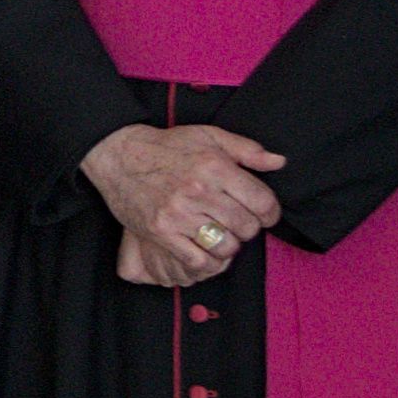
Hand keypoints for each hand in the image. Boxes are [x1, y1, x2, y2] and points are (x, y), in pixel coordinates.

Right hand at [82, 121, 288, 281]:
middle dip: (248, 228)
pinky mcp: (160, 232)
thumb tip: (279, 162)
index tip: (264, 215)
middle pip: (246, 227)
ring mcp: (178, 214)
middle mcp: (198, 191)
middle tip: (238, 223)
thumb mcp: (208, 135)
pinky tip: (206, 250)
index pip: (262, 202)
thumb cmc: (167, 146)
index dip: (271, 213)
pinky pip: (197, 261)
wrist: (118, 155)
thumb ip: (246, 149)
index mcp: (215, 167)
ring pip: (225, 246)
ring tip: (222, 235)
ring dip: (229, 245)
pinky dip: (208, 261)